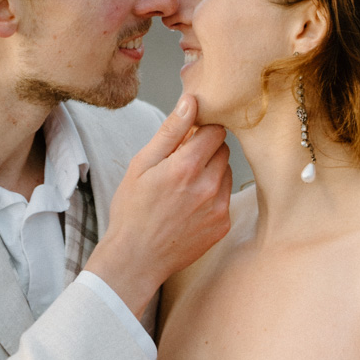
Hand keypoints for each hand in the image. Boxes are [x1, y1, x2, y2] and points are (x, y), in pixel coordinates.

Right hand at [85, 95, 231, 316]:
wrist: (136, 258)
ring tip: (184, 187)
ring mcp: (219, 208)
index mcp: (186, 167)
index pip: (215, 131)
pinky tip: (190, 206)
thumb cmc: (133, 208)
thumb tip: (191, 101)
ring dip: (211, 172)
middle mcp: (208, 187)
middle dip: (206, 151)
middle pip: (223, 150)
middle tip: (181, 165)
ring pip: (227, 172)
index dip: (201, 131)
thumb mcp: (142, 164)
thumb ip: (170, 131)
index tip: (188, 139)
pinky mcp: (223, 225)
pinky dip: (213, 195)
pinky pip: (226, 196)